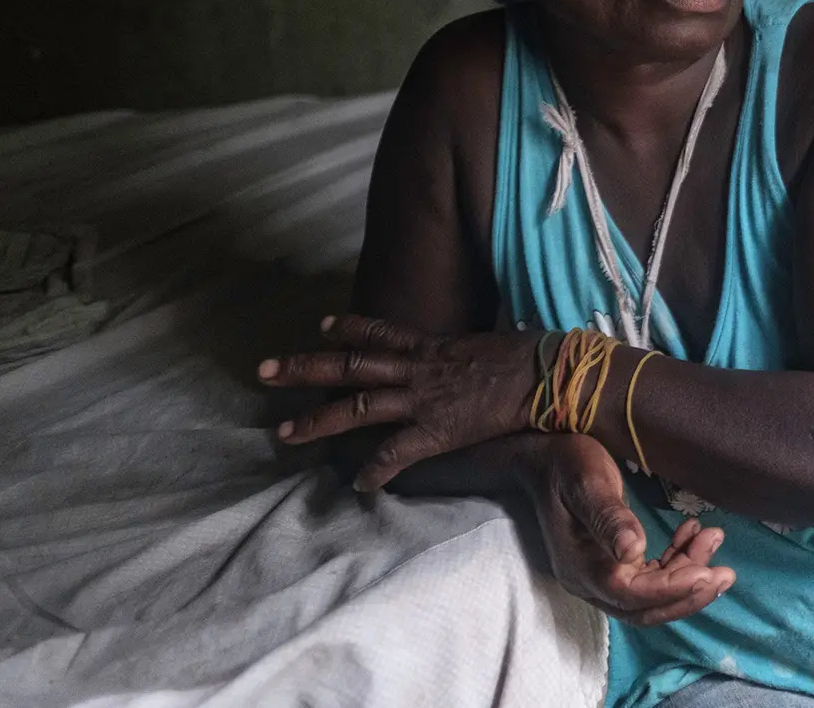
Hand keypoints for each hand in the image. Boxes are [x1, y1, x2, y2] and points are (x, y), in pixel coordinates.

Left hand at [259, 314, 542, 489]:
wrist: (549, 374)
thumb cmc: (531, 357)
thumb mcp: (491, 345)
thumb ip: (468, 354)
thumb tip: (471, 358)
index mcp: (432, 346)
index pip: (380, 333)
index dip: (347, 329)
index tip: (319, 327)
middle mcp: (419, 369)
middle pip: (350, 365)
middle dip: (305, 367)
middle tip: (264, 371)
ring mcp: (424, 399)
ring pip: (358, 405)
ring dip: (317, 419)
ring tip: (283, 432)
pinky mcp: (438, 430)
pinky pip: (397, 453)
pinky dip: (375, 470)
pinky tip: (358, 486)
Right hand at [526, 433, 734, 624]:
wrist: (544, 459)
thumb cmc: (567, 465)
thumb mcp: (587, 482)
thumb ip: (609, 517)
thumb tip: (633, 551)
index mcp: (581, 565)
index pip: (629, 593)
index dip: (670, 589)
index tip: (707, 574)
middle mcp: (588, 580)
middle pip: (642, 607)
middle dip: (687, 594)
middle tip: (726, 573)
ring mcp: (597, 575)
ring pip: (649, 595)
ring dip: (686, 575)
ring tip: (714, 538)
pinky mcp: (609, 564)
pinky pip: (647, 577)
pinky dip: (675, 562)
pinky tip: (693, 534)